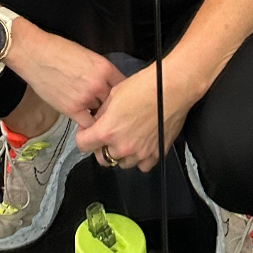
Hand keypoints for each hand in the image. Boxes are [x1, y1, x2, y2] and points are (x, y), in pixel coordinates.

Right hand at [10, 24, 124, 128]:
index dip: (122, 94)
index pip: (123, 87)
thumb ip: (100, 72)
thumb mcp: (87, 56)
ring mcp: (86, 98)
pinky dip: (89, 125)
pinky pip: (88, 124)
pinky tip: (86, 123)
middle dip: (111, 106)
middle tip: (107, 109)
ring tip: (94, 113)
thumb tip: (108, 86)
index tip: (119, 98)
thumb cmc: (58, 50)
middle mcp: (99, 84)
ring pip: (101, 114)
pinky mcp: (72, 109)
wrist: (35, 53)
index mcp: (104, 68)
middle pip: (114, 103)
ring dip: (98, 114)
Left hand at [76, 64, 194, 171]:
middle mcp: (122, 146)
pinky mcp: (156, 154)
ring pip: (122, 163)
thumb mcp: (113, 94)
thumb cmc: (143, 86)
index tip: (87, 131)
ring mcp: (140, 153)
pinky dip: (140, 158)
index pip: (82, 145)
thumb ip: (101, 113)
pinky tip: (141, 144)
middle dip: (101, 147)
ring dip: (121, 153)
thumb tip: (96, 120)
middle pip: (103, 158)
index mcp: (107, 130)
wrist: (170, 88)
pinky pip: (142, 165)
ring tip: (126, 137)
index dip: (82, 136)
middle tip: (107, 134)